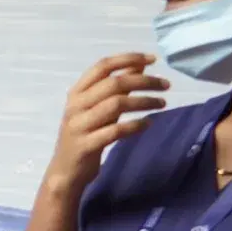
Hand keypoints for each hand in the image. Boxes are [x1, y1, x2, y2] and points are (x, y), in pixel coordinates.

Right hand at [50, 54, 168, 185]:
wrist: (65, 171)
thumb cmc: (85, 136)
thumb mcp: (98, 108)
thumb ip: (116, 88)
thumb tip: (140, 66)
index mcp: (76, 93)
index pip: (102, 66)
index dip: (128, 59)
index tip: (153, 60)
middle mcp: (75, 106)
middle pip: (114, 83)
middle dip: (144, 81)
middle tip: (166, 85)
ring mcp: (79, 125)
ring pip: (116, 104)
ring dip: (143, 101)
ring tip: (162, 103)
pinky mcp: (86, 145)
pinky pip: (115, 131)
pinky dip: (135, 125)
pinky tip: (148, 124)